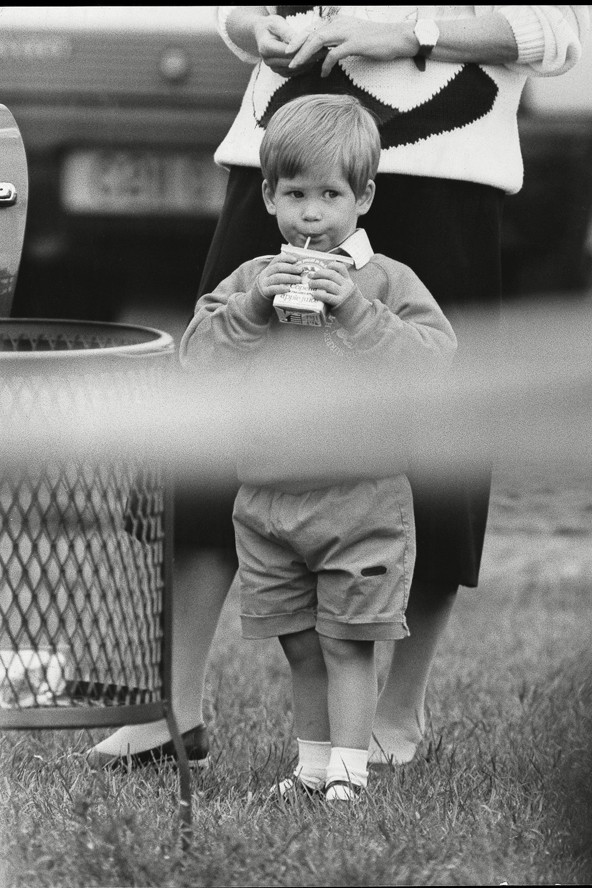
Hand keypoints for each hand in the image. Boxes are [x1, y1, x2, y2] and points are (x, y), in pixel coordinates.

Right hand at [255, 15, 325, 76]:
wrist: (262, 33)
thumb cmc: (270, 25)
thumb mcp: (277, 23)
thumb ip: (287, 32)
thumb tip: (297, 40)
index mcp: (266, 48)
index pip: (288, 52)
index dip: (304, 49)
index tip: (319, 45)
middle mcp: (268, 61)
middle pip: (293, 62)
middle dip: (309, 57)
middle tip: (325, 52)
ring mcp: (273, 68)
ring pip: (295, 69)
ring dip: (309, 64)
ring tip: (322, 56)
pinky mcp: (279, 72)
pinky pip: (294, 73)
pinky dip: (304, 67)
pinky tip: (314, 61)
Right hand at [257, 252, 302, 299]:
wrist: (258, 298)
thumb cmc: (272, 287)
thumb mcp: (275, 277)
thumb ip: (284, 272)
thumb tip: (299, 268)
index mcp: (269, 268)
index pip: (277, 259)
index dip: (287, 258)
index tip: (296, 260)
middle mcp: (266, 273)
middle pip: (278, 267)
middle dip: (291, 268)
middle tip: (300, 270)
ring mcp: (264, 282)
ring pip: (277, 277)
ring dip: (289, 278)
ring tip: (299, 280)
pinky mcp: (265, 292)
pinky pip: (273, 289)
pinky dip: (281, 288)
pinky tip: (288, 289)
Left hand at [285, 17, 410, 76]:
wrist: (398, 38)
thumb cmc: (378, 41)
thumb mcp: (355, 38)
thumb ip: (339, 42)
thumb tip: (326, 53)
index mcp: (339, 22)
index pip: (314, 29)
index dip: (300, 39)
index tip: (290, 51)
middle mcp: (340, 24)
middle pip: (311, 32)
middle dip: (296, 45)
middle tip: (285, 57)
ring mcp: (347, 32)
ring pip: (318, 40)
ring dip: (304, 54)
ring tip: (296, 66)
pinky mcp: (355, 43)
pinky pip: (333, 54)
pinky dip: (325, 64)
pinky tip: (323, 74)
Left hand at [307, 261, 354, 308]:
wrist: (358, 315)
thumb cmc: (349, 303)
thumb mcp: (348, 290)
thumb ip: (339, 285)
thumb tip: (321, 281)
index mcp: (348, 280)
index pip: (341, 267)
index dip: (332, 265)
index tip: (325, 267)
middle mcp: (346, 285)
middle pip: (331, 274)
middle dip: (319, 273)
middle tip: (311, 276)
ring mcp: (343, 293)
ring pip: (328, 284)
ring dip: (317, 283)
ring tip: (310, 284)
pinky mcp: (339, 302)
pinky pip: (327, 296)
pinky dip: (319, 294)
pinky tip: (314, 294)